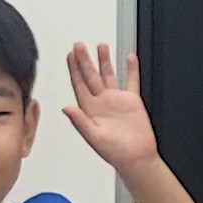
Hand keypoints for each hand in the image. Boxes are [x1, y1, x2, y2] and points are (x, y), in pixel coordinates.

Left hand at [61, 43, 157, 170]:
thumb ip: (80, 121)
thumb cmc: (115, 152)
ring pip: (108, 75)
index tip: (70, 55)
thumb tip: (66, 108)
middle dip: (84, 60)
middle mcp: (101, 102)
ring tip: (101, 46)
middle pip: (91, 76)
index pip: (79, 84)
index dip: (74, 69)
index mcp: (90, 109)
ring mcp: (116, 100)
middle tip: (79, 45)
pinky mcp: (132, 101)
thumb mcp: (94, 138)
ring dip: (104, 60)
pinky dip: (131, 69)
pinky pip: (131, 81)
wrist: (136, 158)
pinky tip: (129, 58)